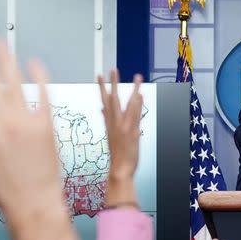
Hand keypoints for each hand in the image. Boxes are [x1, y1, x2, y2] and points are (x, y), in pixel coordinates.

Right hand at [0, 37, 63, 223]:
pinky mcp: (48, 125)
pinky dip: (39, 78)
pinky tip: (34, 62)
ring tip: (1, 43)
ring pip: (16, 84)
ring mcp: (28, 122)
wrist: (34, 201)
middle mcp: (5, 122)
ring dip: (7, 61)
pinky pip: (44, 95)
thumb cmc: (1, 187)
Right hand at [98, 69, 142, 206]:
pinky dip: (138, 105)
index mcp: (109, 123)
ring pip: (127, 104)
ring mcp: (123, 127)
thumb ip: (106, 120)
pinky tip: (141, 94)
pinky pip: (135, 115)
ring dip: (133, 89)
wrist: (119, 170)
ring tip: (137, 76)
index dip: (102, 88)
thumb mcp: (110, 135)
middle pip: (113, 99)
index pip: (104, 101)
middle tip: (112, 69)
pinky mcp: (131, 132)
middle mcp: (114, 123)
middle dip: (112, 83)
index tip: (99, 75)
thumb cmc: (117, 155)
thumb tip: (102, 109)